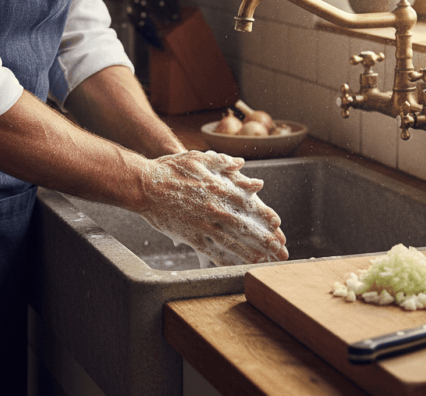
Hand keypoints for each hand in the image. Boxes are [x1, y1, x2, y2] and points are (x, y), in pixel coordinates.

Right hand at [138, 150, 288, 265]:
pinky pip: (213, 252)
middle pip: (245, 229)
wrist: (145, 184)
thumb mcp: (200, 159)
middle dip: (265, 242)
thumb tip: (241, 163)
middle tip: (280, 253)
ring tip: (266, 264)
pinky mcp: (191, 237)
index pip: (249, 206)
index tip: (279, 226)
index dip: (265, 217)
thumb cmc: (171, 169)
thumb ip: (223, 163)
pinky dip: (227, 260)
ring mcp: (203, 225)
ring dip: (251, 254)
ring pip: (232, 244)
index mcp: (219, 189)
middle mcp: (215, 209)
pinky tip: (237, 266)